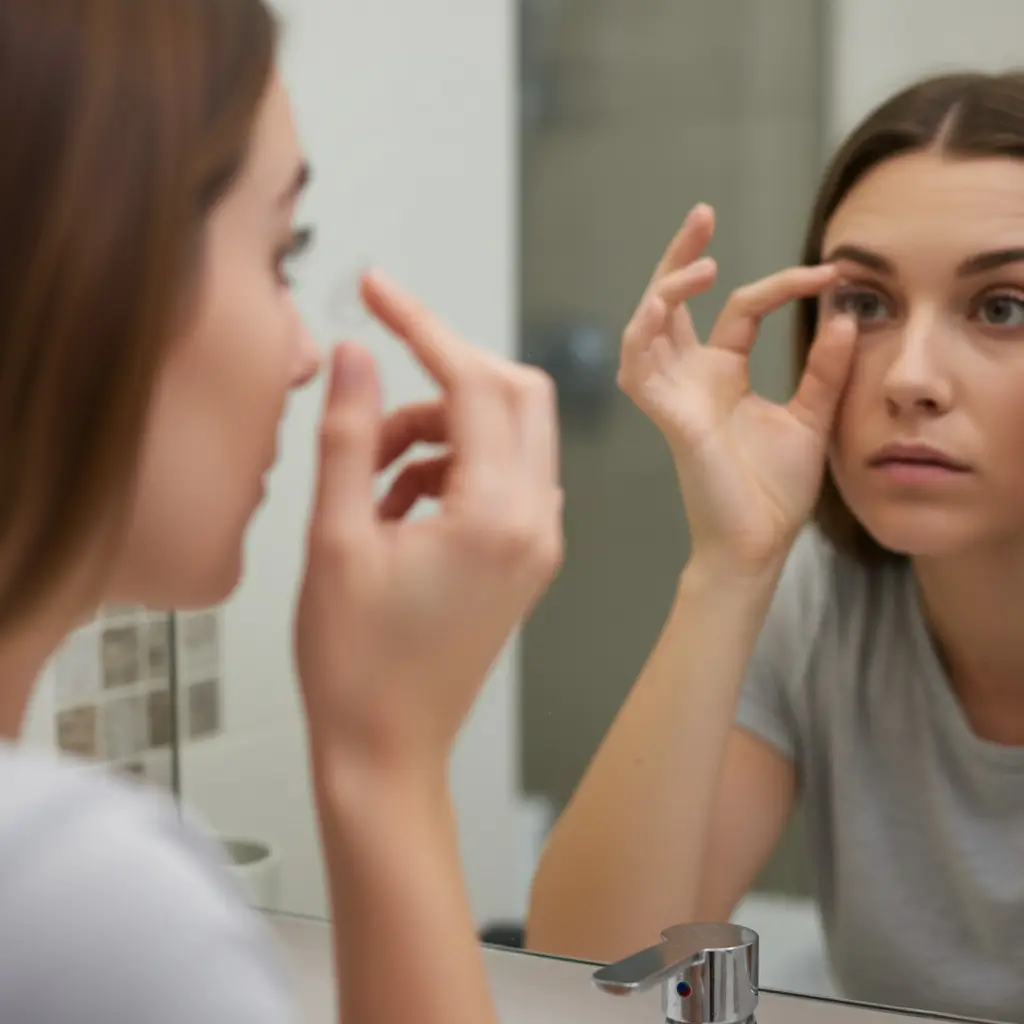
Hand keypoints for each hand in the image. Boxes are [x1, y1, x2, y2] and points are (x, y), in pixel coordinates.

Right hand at [295, 271, 563, 782]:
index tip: (377, 292)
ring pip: (506, 436)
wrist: (387, 750)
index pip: (475, 382)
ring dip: (438, 430)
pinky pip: (498, 478)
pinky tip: (393, 505)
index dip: (422, 326)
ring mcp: (537, 543)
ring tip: (370, 474)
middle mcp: (535, 523)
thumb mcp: (336, 538)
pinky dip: (448, 468)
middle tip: (377, 393)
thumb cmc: (357, 664)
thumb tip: (356, 354)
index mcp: (497, 515)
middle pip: (515, 395)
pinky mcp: (524, 559)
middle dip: (444, 375)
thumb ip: (350, 434)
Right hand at [619, 204, 857, 567]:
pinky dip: (643, 334)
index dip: (782, 285)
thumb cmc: (775, 490)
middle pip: (673, 304)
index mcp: (723, 376)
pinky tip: (661, 305)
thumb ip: (825, 368)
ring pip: (647, 328)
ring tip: (699, 261)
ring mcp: (675, 397)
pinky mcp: (669, 419)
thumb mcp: (812, 415)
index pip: (740, 309)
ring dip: (664, 289)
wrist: (760, 544)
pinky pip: (639, 369)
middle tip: (701, 212)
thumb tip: (844, 314)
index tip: (831, 273)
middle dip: (680, 256)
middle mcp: (692, 379)